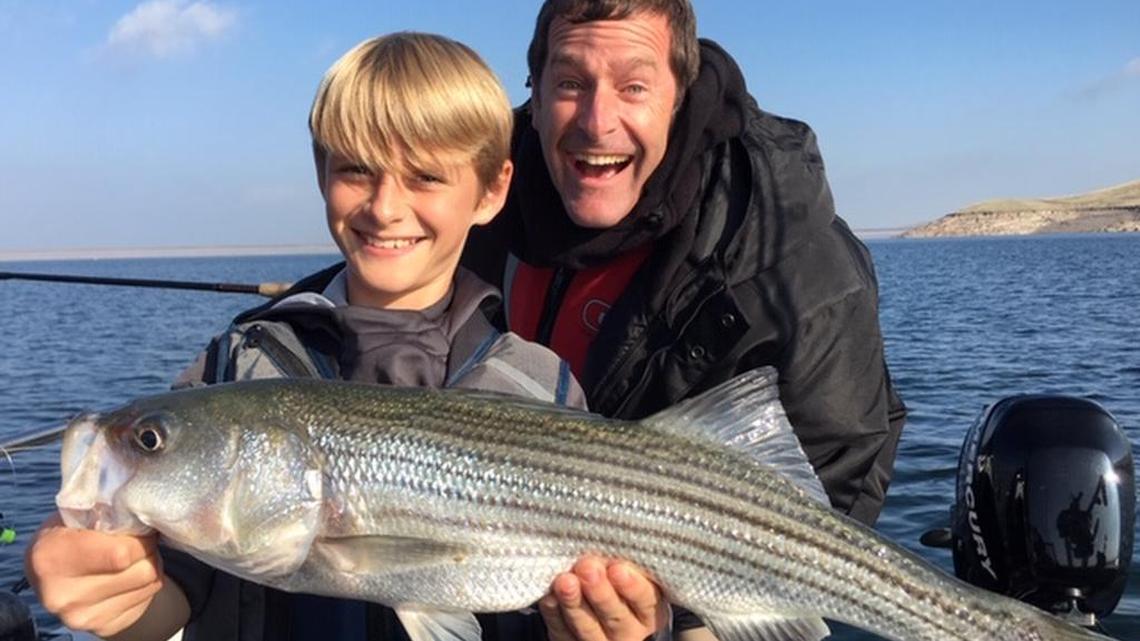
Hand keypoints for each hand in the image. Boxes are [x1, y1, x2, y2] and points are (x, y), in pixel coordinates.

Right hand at [25, 513, 164, 637]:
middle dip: (148, 549)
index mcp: (49, 558)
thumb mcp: (78, 511)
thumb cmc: (71, 531)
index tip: (136, 526)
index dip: (139, 537)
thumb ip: (106, 506)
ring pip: (150, 584)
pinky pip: (147, 599)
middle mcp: (61, 595)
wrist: (53, 570)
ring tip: (133, 554)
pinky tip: (127, 574)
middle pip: (142, 571)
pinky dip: (146, 583)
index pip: (121, 553)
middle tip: (138, 539)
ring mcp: (81, 617)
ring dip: (151, 564)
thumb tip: (144, 494)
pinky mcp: (102, 627)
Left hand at [539, 556, 666, 640]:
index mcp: (649, 610)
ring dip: (574, 603)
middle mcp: (628, 630)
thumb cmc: (618, 574)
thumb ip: (623, 561)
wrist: (599, 603)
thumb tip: (605, 540)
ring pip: (587, 627)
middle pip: (615, 616)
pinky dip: (555, 613)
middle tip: (587, 568)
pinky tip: (549, 596)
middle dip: (600, 592)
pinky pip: (562, 632)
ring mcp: (600, 640)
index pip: (644, 600)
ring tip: (565, 581)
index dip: (632, 586)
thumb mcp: (631, 569)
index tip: (617, 569)